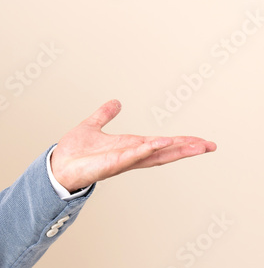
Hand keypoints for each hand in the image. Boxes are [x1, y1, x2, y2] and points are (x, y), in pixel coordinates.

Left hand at [49, 99, 216, 191]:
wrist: (57, 165)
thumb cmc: (74, 152)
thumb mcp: (92, 126)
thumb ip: (105, 115)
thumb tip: (115, 102)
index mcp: (128, 146)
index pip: (161, 144)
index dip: (181, 142)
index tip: (202, 141)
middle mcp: (129, 155)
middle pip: (164, 152)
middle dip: (187, 148)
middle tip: (210, 145)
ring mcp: (122, 161)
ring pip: (153, 155)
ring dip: (174, 150)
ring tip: (195, 146)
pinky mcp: (110, 164)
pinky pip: (131, 156)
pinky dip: (145, 149)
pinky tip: (159, 143)